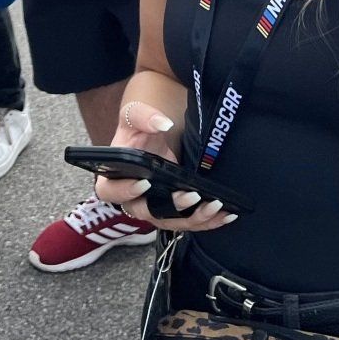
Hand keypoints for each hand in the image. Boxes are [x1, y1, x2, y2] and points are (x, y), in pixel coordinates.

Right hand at [93, 101, 235, 232]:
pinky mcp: (174, 213)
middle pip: (148, 213)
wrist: (153, 136)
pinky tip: (226, 215)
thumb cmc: (138, 130)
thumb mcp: (134, 116)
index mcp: (113, 179)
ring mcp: (154, 209)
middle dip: (172, 208)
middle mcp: (132, 200)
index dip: (125, 191)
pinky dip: (208, 222)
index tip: (145, 183)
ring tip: (216, 206)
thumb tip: (162, 124)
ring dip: (196, 218)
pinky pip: (189, 223)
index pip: (112, 192)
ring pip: (173, 222)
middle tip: (192, 196)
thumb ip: (143, 116)